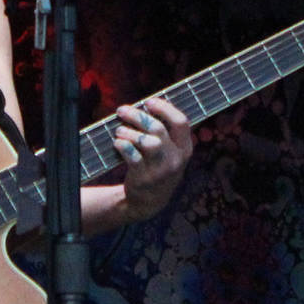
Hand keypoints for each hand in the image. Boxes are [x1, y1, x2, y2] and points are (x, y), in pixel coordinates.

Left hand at [111, 96, 193, 220]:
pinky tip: (118, 143)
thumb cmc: (157, 167)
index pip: (182, 122)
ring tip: (119, 130)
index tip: (148, 102)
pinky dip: (123, 146)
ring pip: (147, 142)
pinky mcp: (144, 178)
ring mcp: (161, 170)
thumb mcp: (170, 153)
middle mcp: (176, 159)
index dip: (164, 108)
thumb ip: (165, 132)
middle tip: (122, 110)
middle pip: (158, 129)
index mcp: (185, 149)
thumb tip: (146, 106)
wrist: (149, 201)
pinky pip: (133, 157)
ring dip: (129, 132)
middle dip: (137, 116)